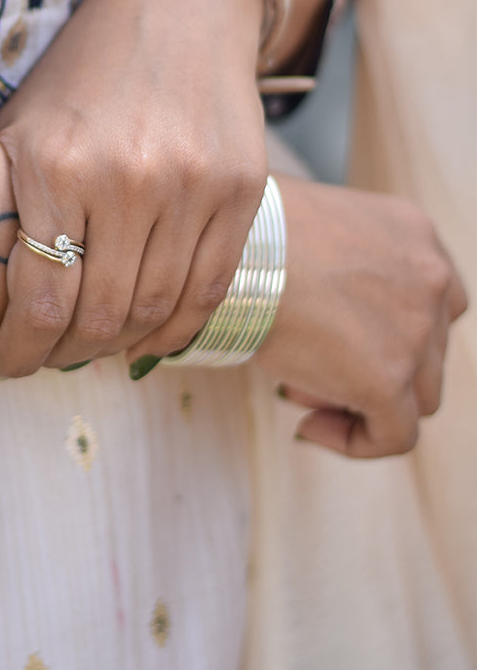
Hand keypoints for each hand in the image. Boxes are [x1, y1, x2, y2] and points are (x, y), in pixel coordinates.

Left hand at [0, 0, 269, 376]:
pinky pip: (211, 288)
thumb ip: (2, 204)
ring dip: (119, 345)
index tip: (0, 364)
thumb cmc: (83, 69)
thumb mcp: (22, 124)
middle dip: (63, 354)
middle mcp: (128, 179)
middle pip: (100, 318)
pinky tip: (148, 333)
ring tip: (92, 345)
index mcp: (56, 163)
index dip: (18, 351)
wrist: (178, 4)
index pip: (39, 300)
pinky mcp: (242, 187)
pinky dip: (177, 327)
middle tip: (45, 358)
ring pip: (157, 311)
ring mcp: (193, 185)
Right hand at [253, 176, 467, 456]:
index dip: (390, 330)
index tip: (340, 338)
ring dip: (363, 401)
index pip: (432, 299)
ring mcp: (418, 332)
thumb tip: (329, 321)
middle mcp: (431, 279)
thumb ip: (344, 267)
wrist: (237, 247)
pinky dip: (354, 440)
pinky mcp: (390, 380)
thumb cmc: (250, 232)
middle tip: (309, 367)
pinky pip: (393, 436)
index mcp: (414, 234)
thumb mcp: (317, 229)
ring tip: (299, 390)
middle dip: (371, 365)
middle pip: (426, 350)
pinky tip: (308, 426)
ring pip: (417, 396)